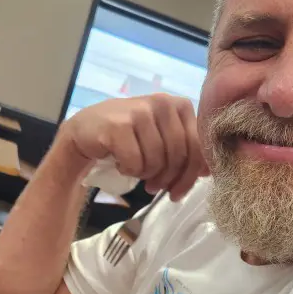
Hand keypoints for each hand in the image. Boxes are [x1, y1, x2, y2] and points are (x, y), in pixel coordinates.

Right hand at [56, 94, 209, 200]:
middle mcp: (162, 103)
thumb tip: (208, 171)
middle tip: (156, 189)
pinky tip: (120, 163)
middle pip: (179, 155)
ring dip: (147, 176)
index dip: (191, 175)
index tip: (179, 191)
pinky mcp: (118, 125)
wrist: (84, 133)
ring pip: (157, 161)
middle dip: (169, 179)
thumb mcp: (160, 140)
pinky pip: (136, 163)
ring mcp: (140, 111)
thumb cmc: (127, 138)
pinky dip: (129, 171)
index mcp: (179, 105)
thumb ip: (185, 150)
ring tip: (137, 173)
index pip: (197, 146)